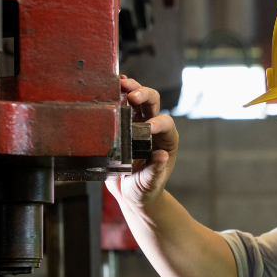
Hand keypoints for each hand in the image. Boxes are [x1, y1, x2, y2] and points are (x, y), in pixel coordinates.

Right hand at [106, 76, 178, 210]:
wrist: (130, 193)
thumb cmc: (144, 190)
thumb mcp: (150, 184)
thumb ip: (155, 172)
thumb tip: (161, 156)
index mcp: (165, 141)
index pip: (166, 125)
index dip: (159, 123)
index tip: (148, 128)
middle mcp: (153, 128)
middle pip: (153, 103)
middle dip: (144, 95)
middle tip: (133, 96)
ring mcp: (136, 123)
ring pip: (137, 99)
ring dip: (129, 89)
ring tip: (120, 83)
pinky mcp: (121, 124)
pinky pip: (120, 105)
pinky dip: (116, 94)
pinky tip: (110, 86)